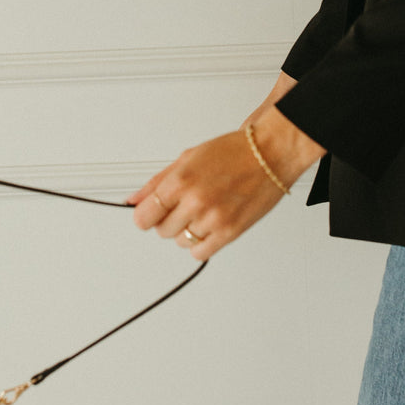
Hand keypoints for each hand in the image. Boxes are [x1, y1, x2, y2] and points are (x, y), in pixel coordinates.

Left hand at [127, 103, 324, 260]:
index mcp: (181, 181)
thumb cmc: (233, 151)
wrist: (270, 154)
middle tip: (182, 205)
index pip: (145, 215)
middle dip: (167, 219)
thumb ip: (157, 182)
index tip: (149, 213)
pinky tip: (207, 226)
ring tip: (201, 210)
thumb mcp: (188, 158)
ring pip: (180, 242)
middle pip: (161, 230)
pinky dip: (199, 243)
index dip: (145, 215)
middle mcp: (195, 201)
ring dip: (185, 230)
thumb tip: (134, 199)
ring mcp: (213, 219)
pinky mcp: (230, 232)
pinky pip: (199, 253)